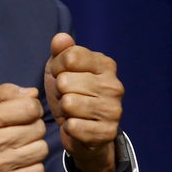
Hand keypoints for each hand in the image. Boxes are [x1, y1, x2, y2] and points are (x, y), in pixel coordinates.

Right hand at [0, 83, 47, 171]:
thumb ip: (5, 92)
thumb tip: (33, 93)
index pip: (29, 108)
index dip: (33, 106)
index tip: (25, 110)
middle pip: (38, 128)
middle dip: (33, 125)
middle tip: (20, 127)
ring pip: (41, 149)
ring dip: (34, 144)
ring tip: (21, 143)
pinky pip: (38, 171)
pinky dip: (33, 164)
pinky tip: (20, 159)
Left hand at [44, 33, 123, 171]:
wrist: (81, 130)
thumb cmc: (70, 92)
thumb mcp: (60, 67)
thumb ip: (60, 51)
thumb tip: (61, 38)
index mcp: (105, 65)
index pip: (70, 56)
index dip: (57, 67)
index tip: (61, 75)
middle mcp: (114, 86)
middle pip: (66, 81)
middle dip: (59, 90)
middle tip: (66, 96)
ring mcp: (113, 110)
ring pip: (69, 103)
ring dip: (63, 109)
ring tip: (71, 110)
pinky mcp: (108, 132)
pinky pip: (74, 126)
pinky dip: (69, 127)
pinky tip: (76, 125)